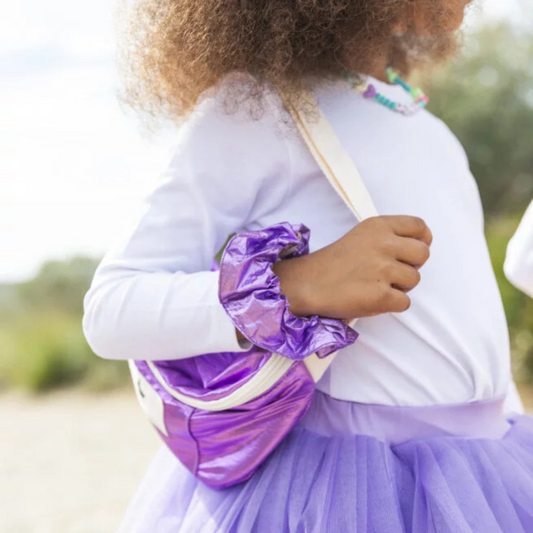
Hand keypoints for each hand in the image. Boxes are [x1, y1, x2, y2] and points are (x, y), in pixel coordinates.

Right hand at [272, 215, 431, 320]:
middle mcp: (383, 244)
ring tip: (375, 285)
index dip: (422, 240)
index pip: (419, 227)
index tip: (411, 252)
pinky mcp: (381, 296)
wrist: (307, 284)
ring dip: (400, 287)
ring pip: (415, 280)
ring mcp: (383, 270)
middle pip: (423, 254)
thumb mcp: (360, 236)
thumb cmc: (332, 262)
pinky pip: (405, 303)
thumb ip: (387, 237)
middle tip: (390, 273)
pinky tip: (372, 299)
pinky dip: (391, 305)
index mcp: (378, 226)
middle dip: (411, 266)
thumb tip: (419, 249)